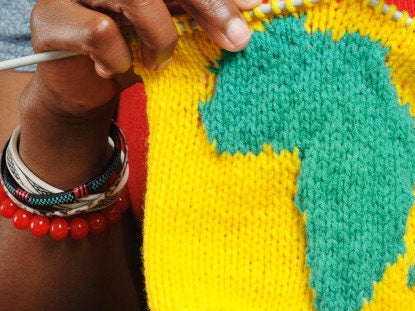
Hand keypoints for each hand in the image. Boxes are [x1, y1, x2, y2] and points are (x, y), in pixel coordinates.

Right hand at [29, 0, 258, 114]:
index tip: (256, 5)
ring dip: (160, 36)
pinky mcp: (51, 16)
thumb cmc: (134, 54)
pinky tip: (114, 68)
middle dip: (208, 6)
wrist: (85, 91)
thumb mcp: (175, 31)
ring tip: (160, 61)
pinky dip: (119, 58)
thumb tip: (251, 11)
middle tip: (236, 39)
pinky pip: (100, 31)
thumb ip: (202, 16)